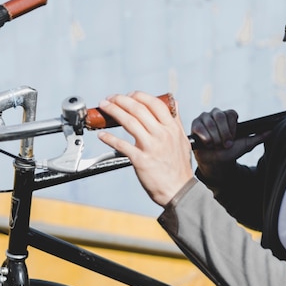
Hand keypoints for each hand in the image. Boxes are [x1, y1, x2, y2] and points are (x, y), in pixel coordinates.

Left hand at [96, 91, 193, 206]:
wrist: (178, 190)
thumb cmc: (179, 167)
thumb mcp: (182, 140)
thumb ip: (177, 121)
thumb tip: (175, 103)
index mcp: (171, 128)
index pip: (155, 103)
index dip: (139, 96)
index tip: (128, 95)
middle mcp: (162, 134)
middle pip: (138, 109)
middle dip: (121, 100)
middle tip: (111, 98)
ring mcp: (151, 147)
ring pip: (129, 122)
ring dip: (113, 111)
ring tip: (104, 107)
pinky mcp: (141, 160)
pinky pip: (122, 145)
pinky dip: (109, 138)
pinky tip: (102, 135)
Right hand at [191, 108, 266, 179]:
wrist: (215, 162)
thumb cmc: (229, 152)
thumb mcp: (245, 146)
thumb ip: (258, 137)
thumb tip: (271, 131)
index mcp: (228, 116)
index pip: (230, 114)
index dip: (231, 129)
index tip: (230, 141)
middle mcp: (216, 113)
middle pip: (220, 116)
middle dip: (223, 134)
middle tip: (223, 145)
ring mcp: (205, 117)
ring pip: (210, 123)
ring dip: (214, 139)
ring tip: (214, 145)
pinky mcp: (195, 124)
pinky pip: (199, 127)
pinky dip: (204, 137)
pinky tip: (207, 143)